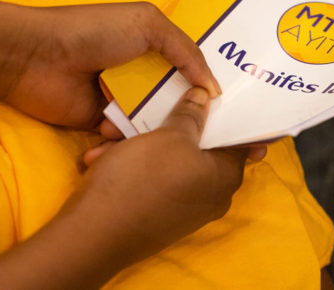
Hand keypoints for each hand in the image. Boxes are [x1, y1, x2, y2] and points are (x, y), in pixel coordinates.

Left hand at [0, 0, 219, 127]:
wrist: (39, 57)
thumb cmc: (97, 33)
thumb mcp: (149, 25)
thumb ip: (186, 52)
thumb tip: (214, 88)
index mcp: (157, 48)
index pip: (192, 69)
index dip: (211, 84)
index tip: (236, 103)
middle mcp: (145, 75)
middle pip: (179, 98)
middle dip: (195, 112)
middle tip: (218, 132)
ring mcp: (126, 100)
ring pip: (158, 120)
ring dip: (166, 128)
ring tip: (182, 140)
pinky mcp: (107, 124)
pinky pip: (132, 137)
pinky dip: (136, 140)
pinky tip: (140, 141)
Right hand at [0, 87, 260, 289]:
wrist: (92, 236)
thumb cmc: (143, 177)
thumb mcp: (170, 136)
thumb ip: (191, 115)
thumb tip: (206, 96)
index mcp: (225, 177)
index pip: (241, 142)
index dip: (231, 118)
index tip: (220, 98)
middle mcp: (211, 196)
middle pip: (199, 148)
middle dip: (172, 126)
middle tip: (157, 105)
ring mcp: (183, 208)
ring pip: (167, 162)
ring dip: (141, 143)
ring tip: (110, 132)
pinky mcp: (156, 216)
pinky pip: (150, 180)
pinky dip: (130, 165)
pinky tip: (101, 157)